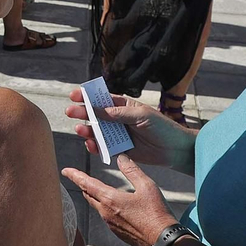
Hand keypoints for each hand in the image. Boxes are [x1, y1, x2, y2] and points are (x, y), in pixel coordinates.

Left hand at [62, 155, 179, 245]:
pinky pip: (106, 216)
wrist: (163, 242)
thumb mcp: (147, 186)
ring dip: (95, 196)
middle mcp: (105, 212)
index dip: (75, 175)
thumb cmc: (156, 214)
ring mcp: (110, 224)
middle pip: (89, 195)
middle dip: (84, 185)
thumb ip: (132, 170)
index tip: (65, 171)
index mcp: (110, 199)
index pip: (86, 184)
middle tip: (79, 177)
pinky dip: (105, 207)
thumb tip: (121, 157)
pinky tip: (115, 205)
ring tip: (97, 188)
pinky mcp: (117, 232)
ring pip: (97, 206)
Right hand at [65, 87, 194, 169]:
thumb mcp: (140, 115)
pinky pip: (104, 147)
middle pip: (96, 115)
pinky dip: (96, 147)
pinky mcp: (120, 150)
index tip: (75, 95)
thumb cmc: (162, 127)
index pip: (102, 98)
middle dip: (82, 112)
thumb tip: (96, 109)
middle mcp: (118, 119)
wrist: (176, 150)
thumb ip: (118, 113)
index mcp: (124, 106)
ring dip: (87, 130)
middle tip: (70, 112)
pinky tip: (91, 145)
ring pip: (97, 132)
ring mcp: (118, 134)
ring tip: (80, 130)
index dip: (88, 96)